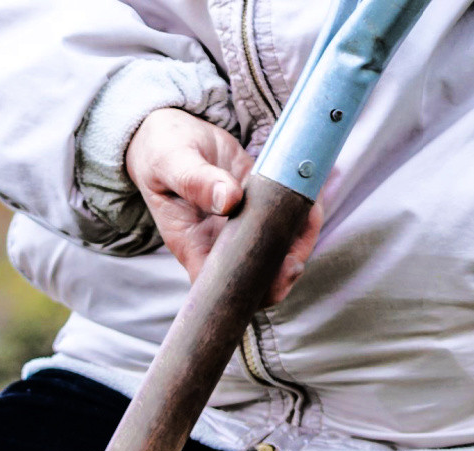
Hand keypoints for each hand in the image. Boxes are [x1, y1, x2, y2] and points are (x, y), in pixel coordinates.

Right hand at [123, 107, 320, 303]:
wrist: (170, 137)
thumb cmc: (162, 152)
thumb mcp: (172, 162)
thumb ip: (197, 181)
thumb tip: (229, 200)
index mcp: (191, 243)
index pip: (217, 285)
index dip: (246, 290)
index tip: (270, 273)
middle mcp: (217, 242)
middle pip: (253, 277)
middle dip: (281, 274)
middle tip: (296, 257)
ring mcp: (240, 227)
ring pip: (275, 252)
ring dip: (299, 240)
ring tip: (310, 210)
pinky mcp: (257, 206)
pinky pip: (284, 221)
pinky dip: (303, 214)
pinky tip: (311, 195)